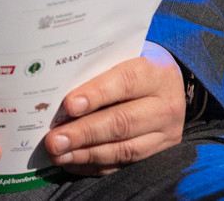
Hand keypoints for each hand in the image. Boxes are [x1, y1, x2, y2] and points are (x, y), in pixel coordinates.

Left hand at [43, 41, 186, 175]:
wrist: (168, 85)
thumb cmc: (134, 68)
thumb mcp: (124, 58)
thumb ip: (98, 72)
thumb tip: (59, 93)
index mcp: (156, 75)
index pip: (125, 83)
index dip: (96, 95)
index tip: (69, 106)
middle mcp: (165, 106)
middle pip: (122, 122)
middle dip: (84, 133)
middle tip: (55, 140)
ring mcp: (165, 134)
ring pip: (124, 150)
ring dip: (86, 154)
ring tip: (59, 154)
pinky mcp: (158, 155)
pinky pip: (123, 165)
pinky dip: (95, 166)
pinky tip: (72, 162)